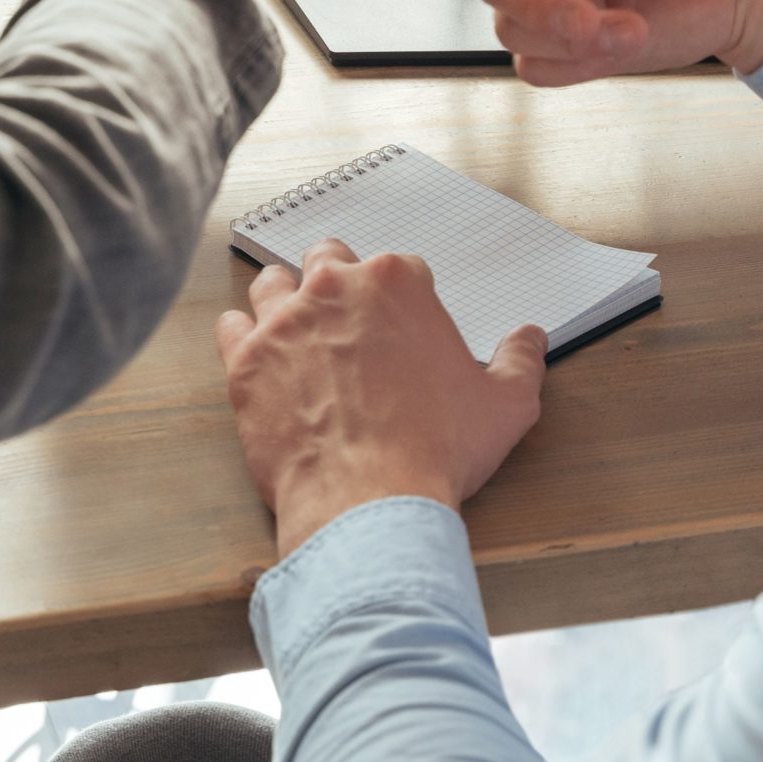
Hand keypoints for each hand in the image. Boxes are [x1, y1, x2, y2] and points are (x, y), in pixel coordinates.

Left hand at [215, 238, 548, 557]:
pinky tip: (261, 358)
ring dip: (285, 301)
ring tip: (298, 333)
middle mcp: (335, 287)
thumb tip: (530, 338)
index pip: (398, 268)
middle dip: (338, 283)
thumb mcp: (505, 407)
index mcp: (397, 283)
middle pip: (328, 259)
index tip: (401, 328)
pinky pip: (232, 326)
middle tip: (348, 323)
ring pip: (273, 284)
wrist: (369, 502)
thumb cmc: (436, 452)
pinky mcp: (246, 360)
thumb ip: (521, 362)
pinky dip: (244, 338)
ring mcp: (284, 321)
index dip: (401, 299)